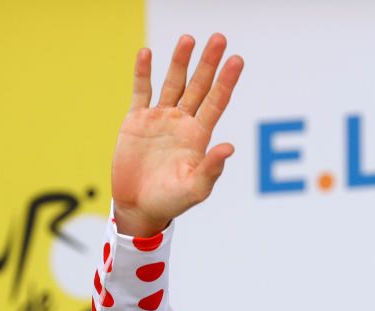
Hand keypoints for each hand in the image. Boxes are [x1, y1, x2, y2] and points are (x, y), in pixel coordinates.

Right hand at [111, 33, 243, 236]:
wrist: (139, 207)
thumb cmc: (171, 201)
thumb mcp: (195, 188)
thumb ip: (211, 169)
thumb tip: (229, 147)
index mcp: (199, 136)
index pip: (216, 102)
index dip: (226, 81)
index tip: (237, 60)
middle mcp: (182, 122)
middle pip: (198, 86)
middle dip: (208, 63)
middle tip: (219, 39)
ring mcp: (159, 119)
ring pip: (172, 83)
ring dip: (180, 62)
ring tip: (188, 39)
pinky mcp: (136, 120)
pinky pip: (141, 91)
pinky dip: (143, 73)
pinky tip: (147, 54)